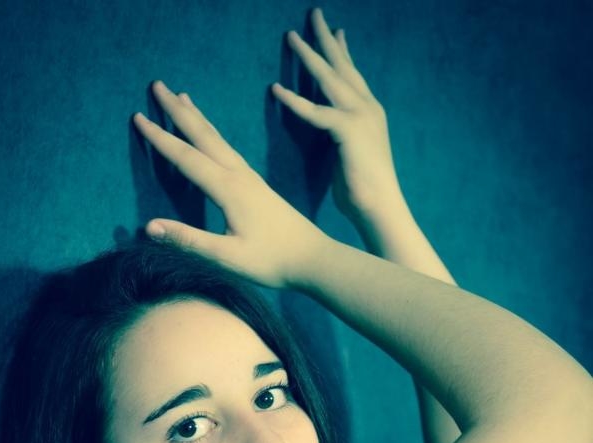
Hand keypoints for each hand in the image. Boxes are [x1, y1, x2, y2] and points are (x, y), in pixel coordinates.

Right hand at [133, 82, 323, 288]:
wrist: (314, 259)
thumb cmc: (273, 262)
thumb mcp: (228, 257)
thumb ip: (189, 240)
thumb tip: (149, 226)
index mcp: (229, 190)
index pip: (186, 158)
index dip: (160, 139)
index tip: (138, 117)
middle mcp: (240, 177)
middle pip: (203, 136)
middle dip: (178, 111)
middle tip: (158, 85)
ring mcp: (251, 179)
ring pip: (218, 139)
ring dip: (197, 117)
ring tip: (182, 97)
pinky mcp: (259, 186)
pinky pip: (230, 151)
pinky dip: (214, 135)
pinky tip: (212, 137)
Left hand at [272, 8, 400, 224]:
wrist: (380, 208)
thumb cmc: (364, 192)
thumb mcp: (353, 156)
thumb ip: (343, 138)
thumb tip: (333, 136)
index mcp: (370, 113)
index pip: (353, 76)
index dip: (343, 52)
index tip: (336, 31)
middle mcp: (368, 108)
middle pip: (343, 66)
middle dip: (327, 40)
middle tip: (313, 14)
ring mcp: (360, 117)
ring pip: (329, 79)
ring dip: (308, 56)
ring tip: (290, 37)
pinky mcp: (348, 131)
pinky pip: (315, 112)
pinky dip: (295, 101)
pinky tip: (277, 89)